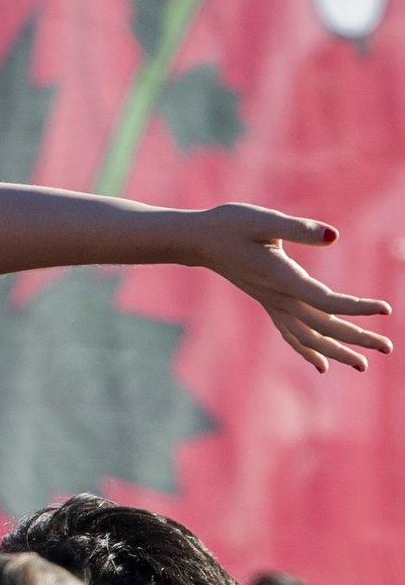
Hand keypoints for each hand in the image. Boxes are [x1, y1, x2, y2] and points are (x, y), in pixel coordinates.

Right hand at [181, 205, 390, 372]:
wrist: (199, 240)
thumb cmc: (230, 225)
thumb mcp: (264, 220)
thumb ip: (300, 228)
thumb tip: (334, 236)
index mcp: (282, 278)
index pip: (325, 301)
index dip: (357, 308)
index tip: (385, 309)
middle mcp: (278, 297)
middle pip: (322, 326)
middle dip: (356, 339)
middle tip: (388, 348)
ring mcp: (272, 303)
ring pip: (308, 337)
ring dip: (336, 351)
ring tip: (363, 364)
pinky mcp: (269, 302)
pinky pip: (291, 334)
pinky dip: (309, 350)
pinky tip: (322, 364)